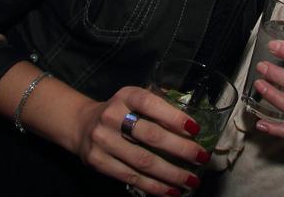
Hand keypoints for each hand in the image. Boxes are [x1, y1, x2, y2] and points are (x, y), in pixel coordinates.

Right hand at [73, 86, 209, 195]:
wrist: (82, 125)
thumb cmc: (120, 111)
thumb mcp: (135, 99)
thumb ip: (158, 105)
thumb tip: (191, 124)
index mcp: (126, 96)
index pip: (151, 104)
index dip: (174, 117)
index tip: (195, 129)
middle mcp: (112, 116)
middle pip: (151, 135)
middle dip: (180, 149)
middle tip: (201, 157)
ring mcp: (103, 140)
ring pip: (143, 161)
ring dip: (171, 174)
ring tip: (191, 180)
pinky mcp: (98, 161)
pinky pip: (131, 177)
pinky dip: (154, 186)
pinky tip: (171, 190)